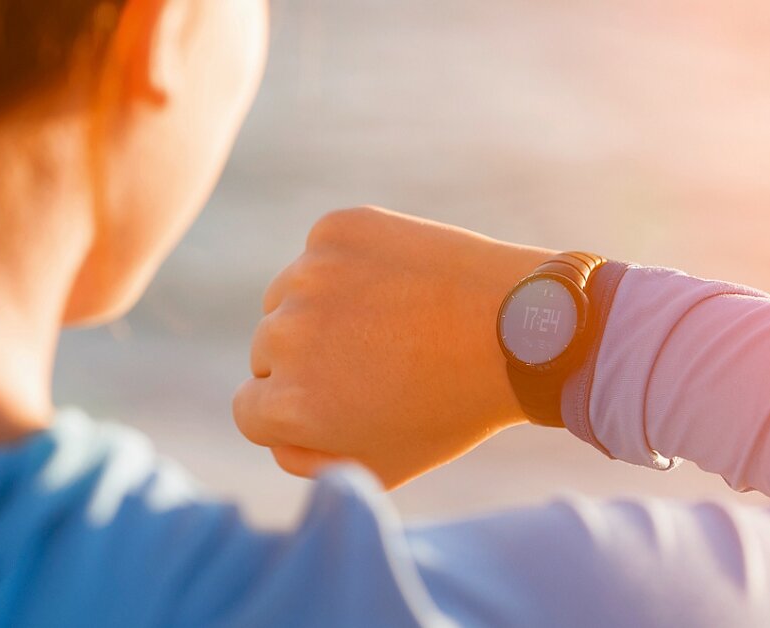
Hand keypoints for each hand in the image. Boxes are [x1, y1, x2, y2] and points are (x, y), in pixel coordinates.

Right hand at [233, 207, 554, 487]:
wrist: (521, 328)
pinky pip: (320, 254)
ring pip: (286, 299)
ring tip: (391, 323)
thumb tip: (270, 425)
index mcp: (289, 405)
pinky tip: (398, 284)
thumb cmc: (453, 405)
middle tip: (377, 362)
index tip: (341, 400)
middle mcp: (283, 337)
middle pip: (266, 353)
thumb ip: (307, 457)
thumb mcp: (381, 463)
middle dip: (308, 360)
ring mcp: (307, 276)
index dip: (296, 409)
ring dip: (320, 310)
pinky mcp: (334, 229)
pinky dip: (349, 266)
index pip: (249, 409)